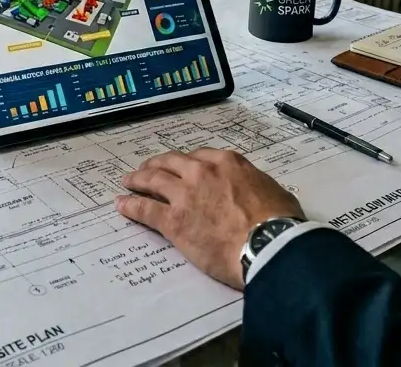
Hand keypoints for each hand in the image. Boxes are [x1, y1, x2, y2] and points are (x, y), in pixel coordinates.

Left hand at [115, 148, 303, 289]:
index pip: (198, 156)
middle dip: (156, 164)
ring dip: (138, 179)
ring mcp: (185, 195)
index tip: (180, 167)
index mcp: (227, 162)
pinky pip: (145, 208)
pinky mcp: (173, 220)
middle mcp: (201, 171)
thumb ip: (257, 186)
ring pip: (153, 180)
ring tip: (128, 181)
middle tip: (147, 169)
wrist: (267, 244)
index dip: (186, 163)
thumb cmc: (279, 221)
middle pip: (170, 162)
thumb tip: (258, 193)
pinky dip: (130, 204)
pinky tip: (121, 204)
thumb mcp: (273, 191)